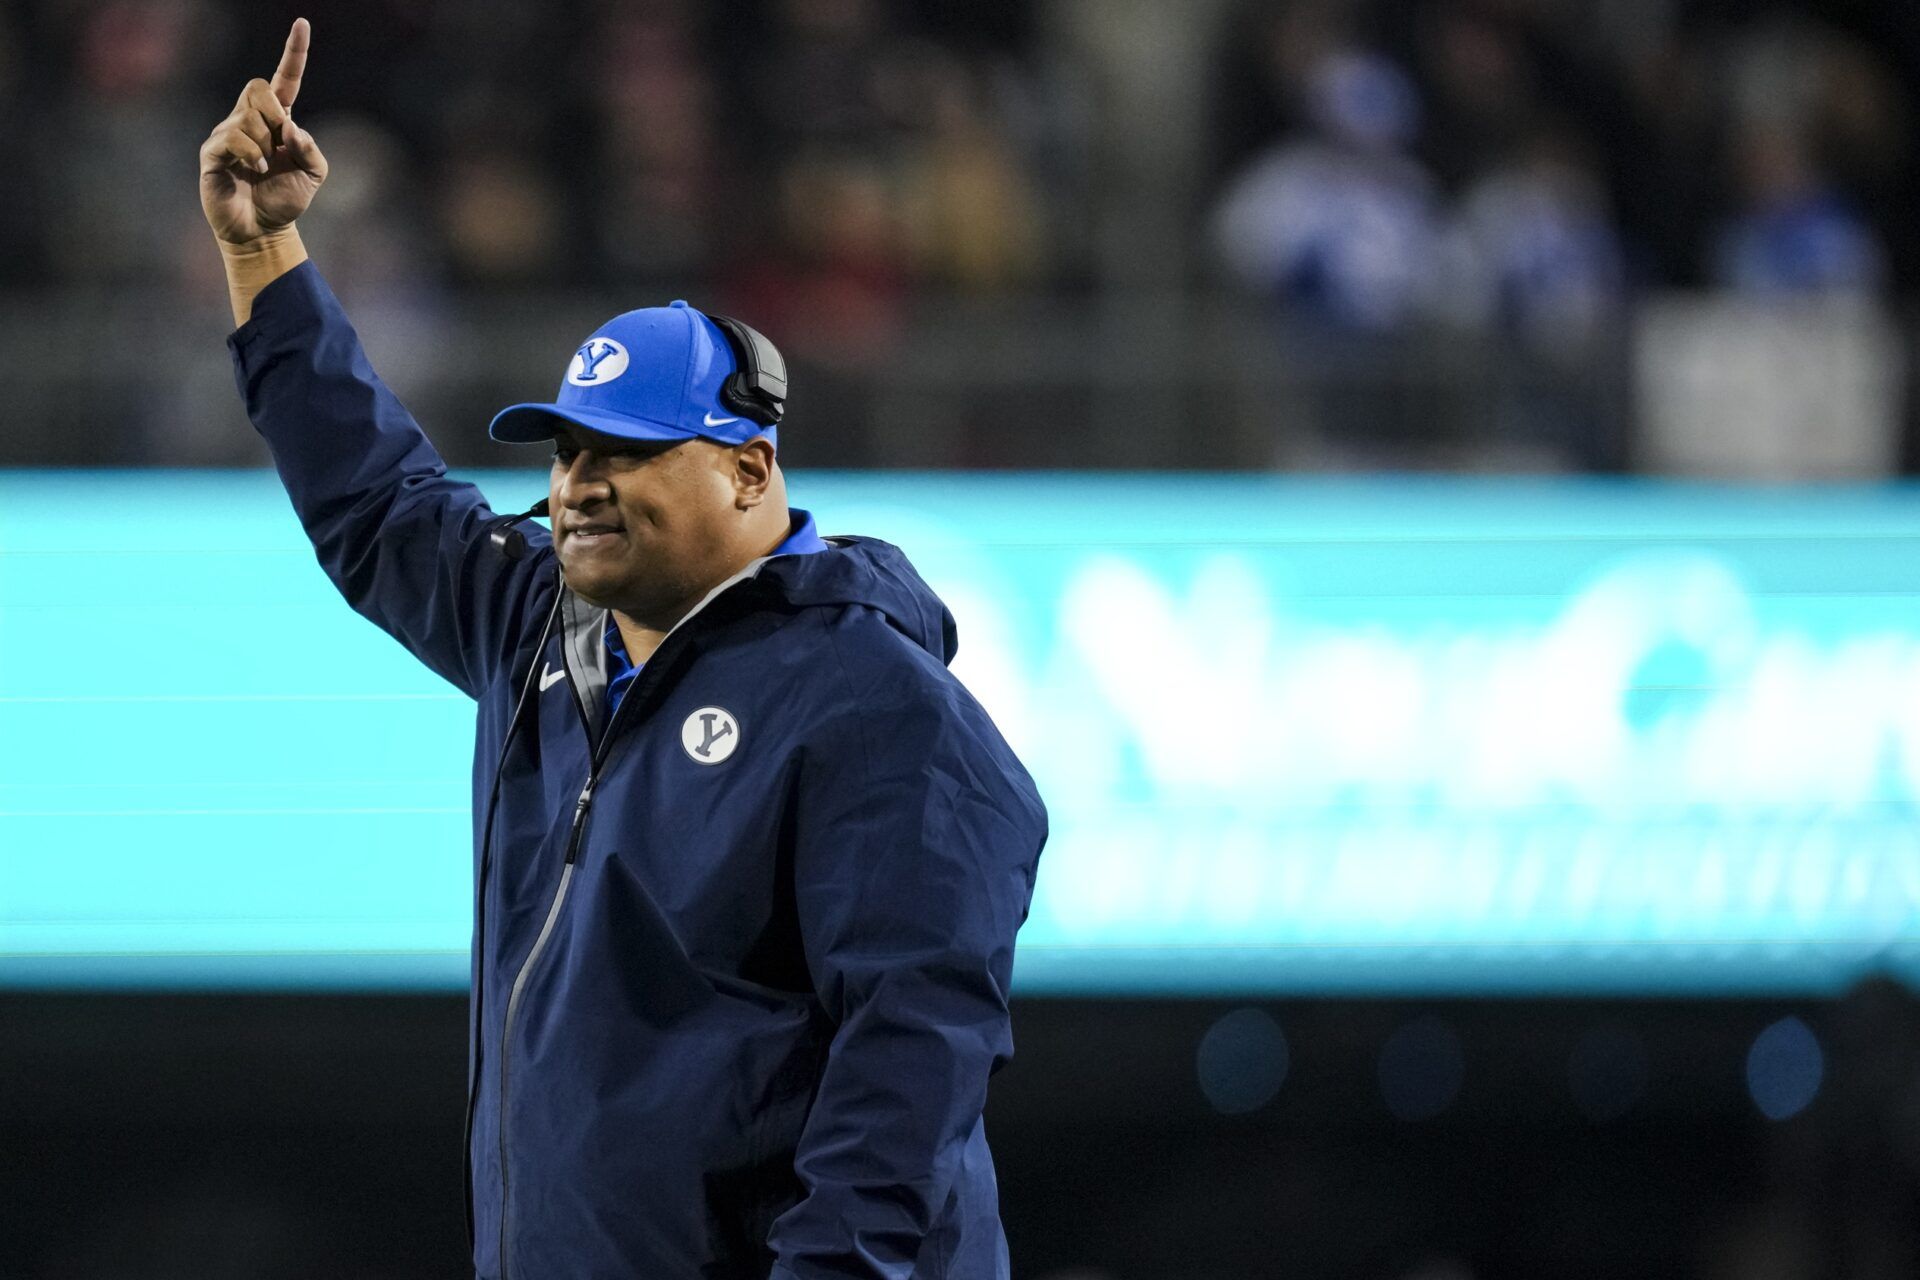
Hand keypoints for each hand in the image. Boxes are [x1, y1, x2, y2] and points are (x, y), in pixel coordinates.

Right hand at [198, 18, 326, 244]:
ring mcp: (227, 134)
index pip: (284, 79)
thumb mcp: (314, 175)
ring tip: (263, 167)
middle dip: (273, 111)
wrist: (263, 231)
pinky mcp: (212, 152)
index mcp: (277, 121)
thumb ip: (311, 148)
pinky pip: (232, 137)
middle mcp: (249, 120)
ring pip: (247, 116)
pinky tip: (254, 170)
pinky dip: (250, 154)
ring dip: (264, 145)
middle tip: (279, 142)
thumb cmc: (285, 200)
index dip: (294, 53)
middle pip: (257, 87)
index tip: (302, 24)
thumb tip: (291, 127)